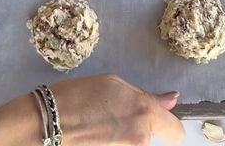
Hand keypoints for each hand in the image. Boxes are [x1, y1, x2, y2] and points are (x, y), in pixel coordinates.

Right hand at [0, 74, 184, 145]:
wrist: (48, 122)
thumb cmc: (80, 95)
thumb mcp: (114, 84)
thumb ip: (146, 95)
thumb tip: (171, 100)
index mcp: (144, 114)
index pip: (176, 131)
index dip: (169, 122)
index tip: (159, 116)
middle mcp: (141, 138)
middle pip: (157, 138)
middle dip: (148, 129)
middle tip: (124, 117)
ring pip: (140, 142)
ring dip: (131, 133)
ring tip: (107, 123)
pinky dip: (119, 141)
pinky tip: (101, 132)